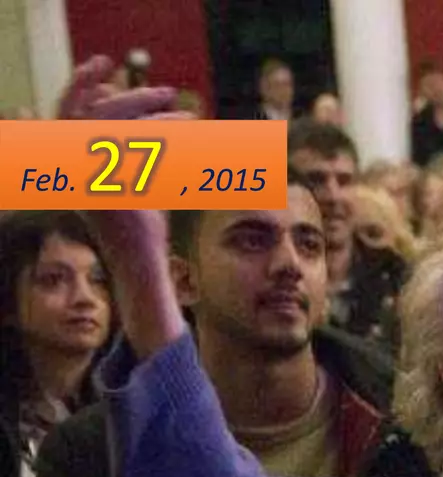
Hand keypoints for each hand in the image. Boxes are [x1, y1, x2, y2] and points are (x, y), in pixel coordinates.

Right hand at [57, 56, 187, 352]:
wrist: (141, 259)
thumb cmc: (141, 223)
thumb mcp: (132, 178)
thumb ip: (130, 147)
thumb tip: (142, 112)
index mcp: (70, 163)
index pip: (66, 111)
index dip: (80, 83)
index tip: (104, 65)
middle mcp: (75, 168)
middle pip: (93, 113)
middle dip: (131, 97)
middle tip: (167, 91)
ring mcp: (93, 178)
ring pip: (119, 127)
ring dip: (154, 117)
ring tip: (188, 114)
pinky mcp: (118, 188)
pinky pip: (141, 147)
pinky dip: (166, 134)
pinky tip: (189, 131)